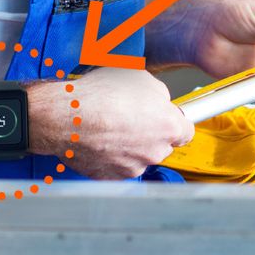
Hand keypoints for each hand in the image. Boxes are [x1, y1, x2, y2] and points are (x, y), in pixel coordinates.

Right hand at [31, 68, 193, 180]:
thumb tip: (158, 99)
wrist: (68, 116)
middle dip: (150, 132)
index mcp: (169, 126)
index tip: (168, 119)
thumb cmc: (100, 95)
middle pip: (162, 144)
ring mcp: (133, 167)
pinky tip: (100, 138)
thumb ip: (158, 93)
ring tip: (110, 125)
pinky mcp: (112, 177)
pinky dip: (111, 155)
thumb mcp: (140, 77)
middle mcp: (155, 151)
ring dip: (130, 145)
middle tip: (130, 116)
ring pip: (139, 156)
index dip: (175, 122)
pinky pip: (117, 165)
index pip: (187, 131)